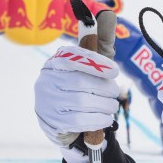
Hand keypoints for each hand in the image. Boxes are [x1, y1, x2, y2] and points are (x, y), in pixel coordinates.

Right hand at [34, 45, 119, 162]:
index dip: (95, 63)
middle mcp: (47, 82)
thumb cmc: (74, 90)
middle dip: (105, 88)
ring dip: (105, 105)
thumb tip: (110, 39)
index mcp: (54, 64)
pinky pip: (80, 120)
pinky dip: (99, 119)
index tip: (115, 71)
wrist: (56, 119)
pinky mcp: (54, 122)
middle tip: (115, 92)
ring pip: (82, 102)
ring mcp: (48, 103)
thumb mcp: (80, 71)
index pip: (72, 57)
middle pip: (80, 82)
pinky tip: (107, 118)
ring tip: (112, 106)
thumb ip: (93, 59)